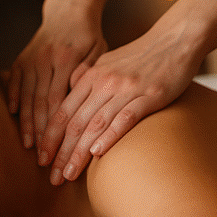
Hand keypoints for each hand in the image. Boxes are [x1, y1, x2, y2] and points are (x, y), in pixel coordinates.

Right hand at [7, 12, 105, 154]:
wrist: (68, 9)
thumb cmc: (89, 36)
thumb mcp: (99, 53)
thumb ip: (91, 78)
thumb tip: (86, 107)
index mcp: (66, 61)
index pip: (59, 102)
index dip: (58, 130)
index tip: (60, 150)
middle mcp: (45, 61)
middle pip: (41, 104)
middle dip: (41, 134)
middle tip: (43, 159)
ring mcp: (31, 60)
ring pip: (27, 96)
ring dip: (27, 123)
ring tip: (29, 146)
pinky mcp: (21, 58)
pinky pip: (15, 82)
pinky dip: (14, 100)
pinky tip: (14, 117)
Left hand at [40, 26, 200, 183]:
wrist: (174, 40)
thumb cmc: (140, 56)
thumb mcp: (105, 63)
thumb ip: (86, 80)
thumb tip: (69, 99)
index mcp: (88, 77)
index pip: (61, 112)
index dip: (48, 137)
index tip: (41, 159)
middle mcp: (102, 83)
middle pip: (73, 123)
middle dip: (60, 153)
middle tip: (52, 176)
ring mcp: (124, 89)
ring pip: (94, 125)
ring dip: (79, 153)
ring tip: (69, 174)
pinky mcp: (148, 95)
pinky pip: (124, 118)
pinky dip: (109, 136)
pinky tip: (98, 153)